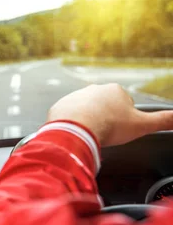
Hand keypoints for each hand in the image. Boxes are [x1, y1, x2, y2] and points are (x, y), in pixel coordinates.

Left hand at [47, 83, 172, 146]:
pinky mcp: (61, 106)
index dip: (125, 120)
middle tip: (106, 133)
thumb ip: (164, 121)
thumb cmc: (109, 126)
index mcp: (116, 90)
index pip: (125, 105)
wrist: (76, 129)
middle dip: (106, 119)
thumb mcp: (142, 125)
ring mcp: (75, 96)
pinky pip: (68, 116)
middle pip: (105, 107)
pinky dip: (72, 125)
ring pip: (86, 111)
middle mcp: (94, 89)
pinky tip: (76, 133)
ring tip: (91, 134)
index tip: (120, 129)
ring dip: (88, 122)